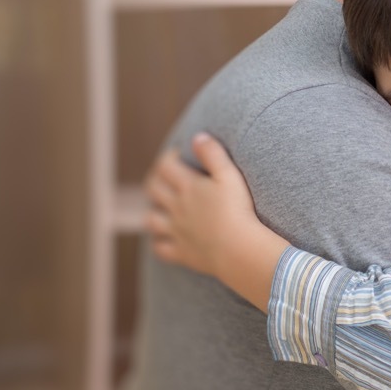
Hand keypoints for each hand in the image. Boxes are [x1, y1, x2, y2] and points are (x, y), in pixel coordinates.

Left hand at [145, 133, 286, 307]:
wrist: (238, 249)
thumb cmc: (237, 210)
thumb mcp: (230, 176)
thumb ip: (213, 154)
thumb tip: (198, 137)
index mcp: (188, 187)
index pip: (166, 166)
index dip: (169, 157)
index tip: (178, 154)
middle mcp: (177, 208)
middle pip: (153, 189)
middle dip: (155, 179)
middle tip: (166, 176)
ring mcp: (177, 231)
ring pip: (151, 220)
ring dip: (154, 211)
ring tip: (163, 207)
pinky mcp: (182, 252)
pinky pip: (161, 248)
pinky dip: (160, 243)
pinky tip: (165, 239)